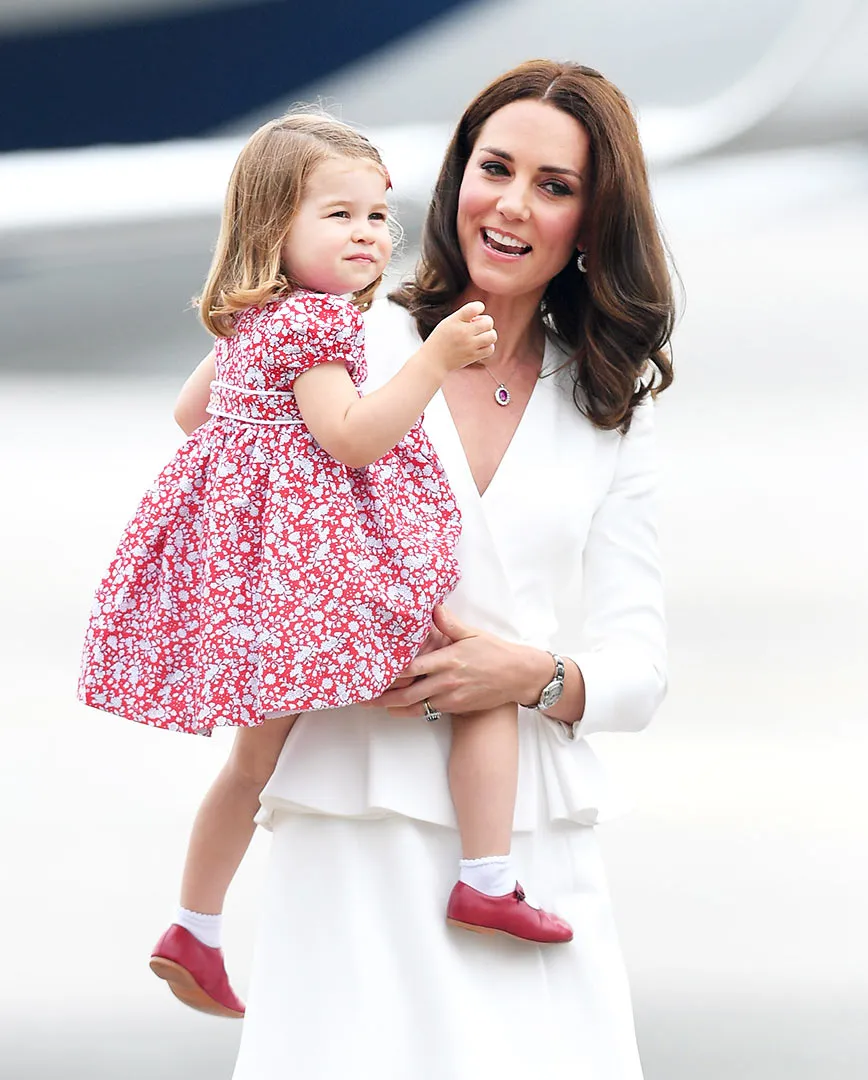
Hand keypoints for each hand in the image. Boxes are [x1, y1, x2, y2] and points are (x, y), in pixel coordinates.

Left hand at [368, 605, 529, 717]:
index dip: (390, 672)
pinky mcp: (456, 707)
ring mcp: (451, 697)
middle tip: (363, 697)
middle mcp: (447, 681)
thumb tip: (434, 608)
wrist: (518, 676)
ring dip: (393, 707)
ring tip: (374, 705)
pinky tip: (397, 709)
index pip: (412, 668)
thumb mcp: (473, 634)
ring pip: (416, 706)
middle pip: (408, 693)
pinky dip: (410, 711)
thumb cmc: (495, 652)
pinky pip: (428, 711)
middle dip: (383, 697)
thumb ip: (450, 624)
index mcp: (449, 660)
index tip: (372, 671)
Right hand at [423, 302, 496, 373]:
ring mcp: (469, 345)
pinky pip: (490, 349)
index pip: (474, 308)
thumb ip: (464, 317)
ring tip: (481, 336)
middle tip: (477, 326)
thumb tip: (482, 318)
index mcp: (455, 320)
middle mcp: (463, 332)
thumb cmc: (441, 340)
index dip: (479, 307)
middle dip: (486, 322)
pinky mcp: (472, 356)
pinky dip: (488, 346)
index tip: (477, 311)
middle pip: (488, 322)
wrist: (433, 360)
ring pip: (492, 336)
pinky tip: (481, 345)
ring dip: (489, 334)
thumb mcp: (448, 322)